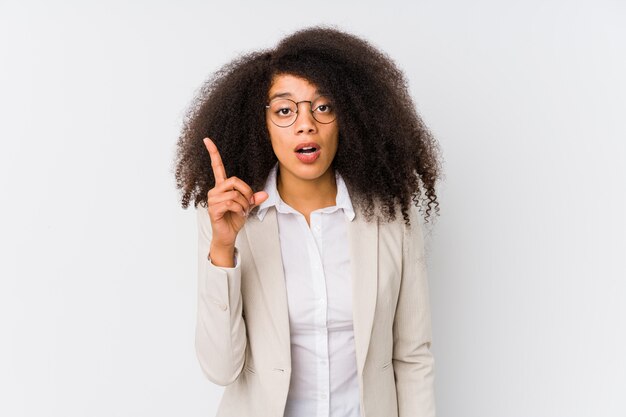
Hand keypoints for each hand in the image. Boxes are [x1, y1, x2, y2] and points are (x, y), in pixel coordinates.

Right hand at [204, 137, 267, 254]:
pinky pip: (231, 203)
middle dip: (246, 192)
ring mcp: (213, 199)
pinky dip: (239, 209)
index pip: (217, 166)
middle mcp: (215, 190)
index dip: (213, 153)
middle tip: (248, 203)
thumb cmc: (234, 219)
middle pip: (234, 181)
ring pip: (234, 194)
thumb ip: (254, 199)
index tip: (207, 140)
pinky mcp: (213, 209)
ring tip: (242, 211)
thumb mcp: (247, 206)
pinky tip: (238, 214)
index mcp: (222, 186)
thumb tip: (265, 194)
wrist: (227, 235)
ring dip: (244, 203)